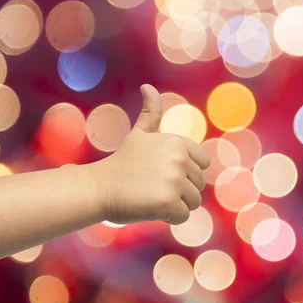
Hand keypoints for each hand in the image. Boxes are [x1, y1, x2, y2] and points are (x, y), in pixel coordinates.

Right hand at [96, 85, 210, 224]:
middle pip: (199, 184)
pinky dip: (170, 217)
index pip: (204, 163)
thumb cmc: (121, 163)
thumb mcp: (139, 134)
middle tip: (153, 186)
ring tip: (152, 196)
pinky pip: (184, 215)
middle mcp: (180, 159)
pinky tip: (151, 207)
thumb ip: (151, 113)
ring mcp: (175, 181)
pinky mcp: (169, 202)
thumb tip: (147, 86)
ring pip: (194, 201)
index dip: (186, 171)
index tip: (163, 171)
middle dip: (180, 189)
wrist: (98, 188)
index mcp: (178, 142)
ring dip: (176, 204)